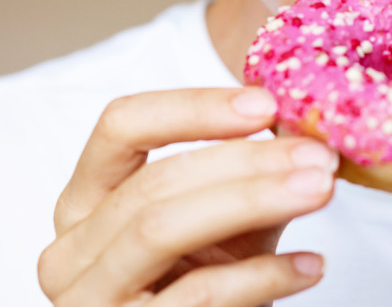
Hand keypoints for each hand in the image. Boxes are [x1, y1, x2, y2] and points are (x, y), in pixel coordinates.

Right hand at [38, 88, 336, 305]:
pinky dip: (262, 276)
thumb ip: (248, 176)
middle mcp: (71, 248)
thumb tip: (306, 127)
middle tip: (318, 156)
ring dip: (253, 201)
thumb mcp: (224, 222)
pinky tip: (308, 265)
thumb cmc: (207, 284)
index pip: (121, 126)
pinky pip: (197, 296)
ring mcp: (88, 299)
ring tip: (319, 190)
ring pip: (163, 230)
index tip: (266, 105)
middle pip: (154, 181)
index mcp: (87, 200)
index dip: (193, 107)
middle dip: (246, 161)